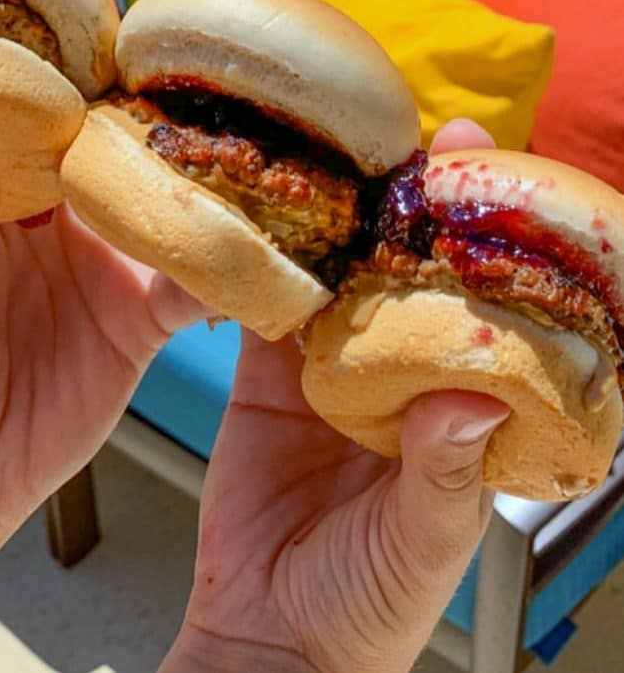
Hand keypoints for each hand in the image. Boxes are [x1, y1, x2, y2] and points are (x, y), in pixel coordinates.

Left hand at [0, 0, 240, 668]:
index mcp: (10, 176)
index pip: (55, 86)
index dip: (93, 24)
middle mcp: (73, 200)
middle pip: (137, 117)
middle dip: (188, 57)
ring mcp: (119, 252)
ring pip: (183, 186)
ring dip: (233, 148)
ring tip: (290, 100)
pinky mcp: (151, 313)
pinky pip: (203, 279)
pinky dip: (240, 261)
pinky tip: (285, 232)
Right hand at [162, 120, 509, 672]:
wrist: (264, 635)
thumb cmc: (366, 608)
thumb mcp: (422, 549)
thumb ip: (444, 477)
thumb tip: (475, 399)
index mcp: (460, 411)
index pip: (491, 313)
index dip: (497, 245)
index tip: (501, 178)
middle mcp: (402, 378)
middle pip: (415, 277)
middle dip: (421, 209)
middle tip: (424, 142)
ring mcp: (333, 371)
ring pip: (341, 281)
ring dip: (342, 225)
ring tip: (344, 162)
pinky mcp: (268, 377)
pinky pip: (270, 312)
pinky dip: (270, 269)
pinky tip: (270, 221)